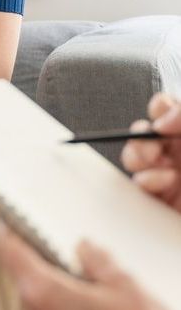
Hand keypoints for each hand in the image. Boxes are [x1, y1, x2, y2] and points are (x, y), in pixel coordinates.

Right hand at [122, 93, 180, 211]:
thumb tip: (160, 119)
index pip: (166, 112)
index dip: (159, 107)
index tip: (160, 112)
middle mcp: (179, 154)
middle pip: (142, 133)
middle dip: (139, 136)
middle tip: (153, 146)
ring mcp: (169, 177)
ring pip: (134, 158)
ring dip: (137, 157)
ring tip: (157, 165)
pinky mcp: (162, 202)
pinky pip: (137, 186)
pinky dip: (145, 181)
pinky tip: (163, 182)